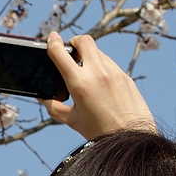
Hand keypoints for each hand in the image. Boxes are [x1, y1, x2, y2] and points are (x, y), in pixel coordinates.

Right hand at [40, 31, 155, 139]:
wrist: (132, 138)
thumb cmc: (100, 132)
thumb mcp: (72, 121)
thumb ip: (54, 107)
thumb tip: (43, 98)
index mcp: (79, 84)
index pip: (60, 52)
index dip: (53, 42)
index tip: (52, 38)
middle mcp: (97, 74)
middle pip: (84, 40)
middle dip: (74, 41)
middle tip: (70, 50)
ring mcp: (114, 73)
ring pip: (98, 52)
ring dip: (89, 56)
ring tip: (86, 71)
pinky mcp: (125, 77)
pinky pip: (110, 64)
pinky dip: (101, 67)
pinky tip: (100, 82)